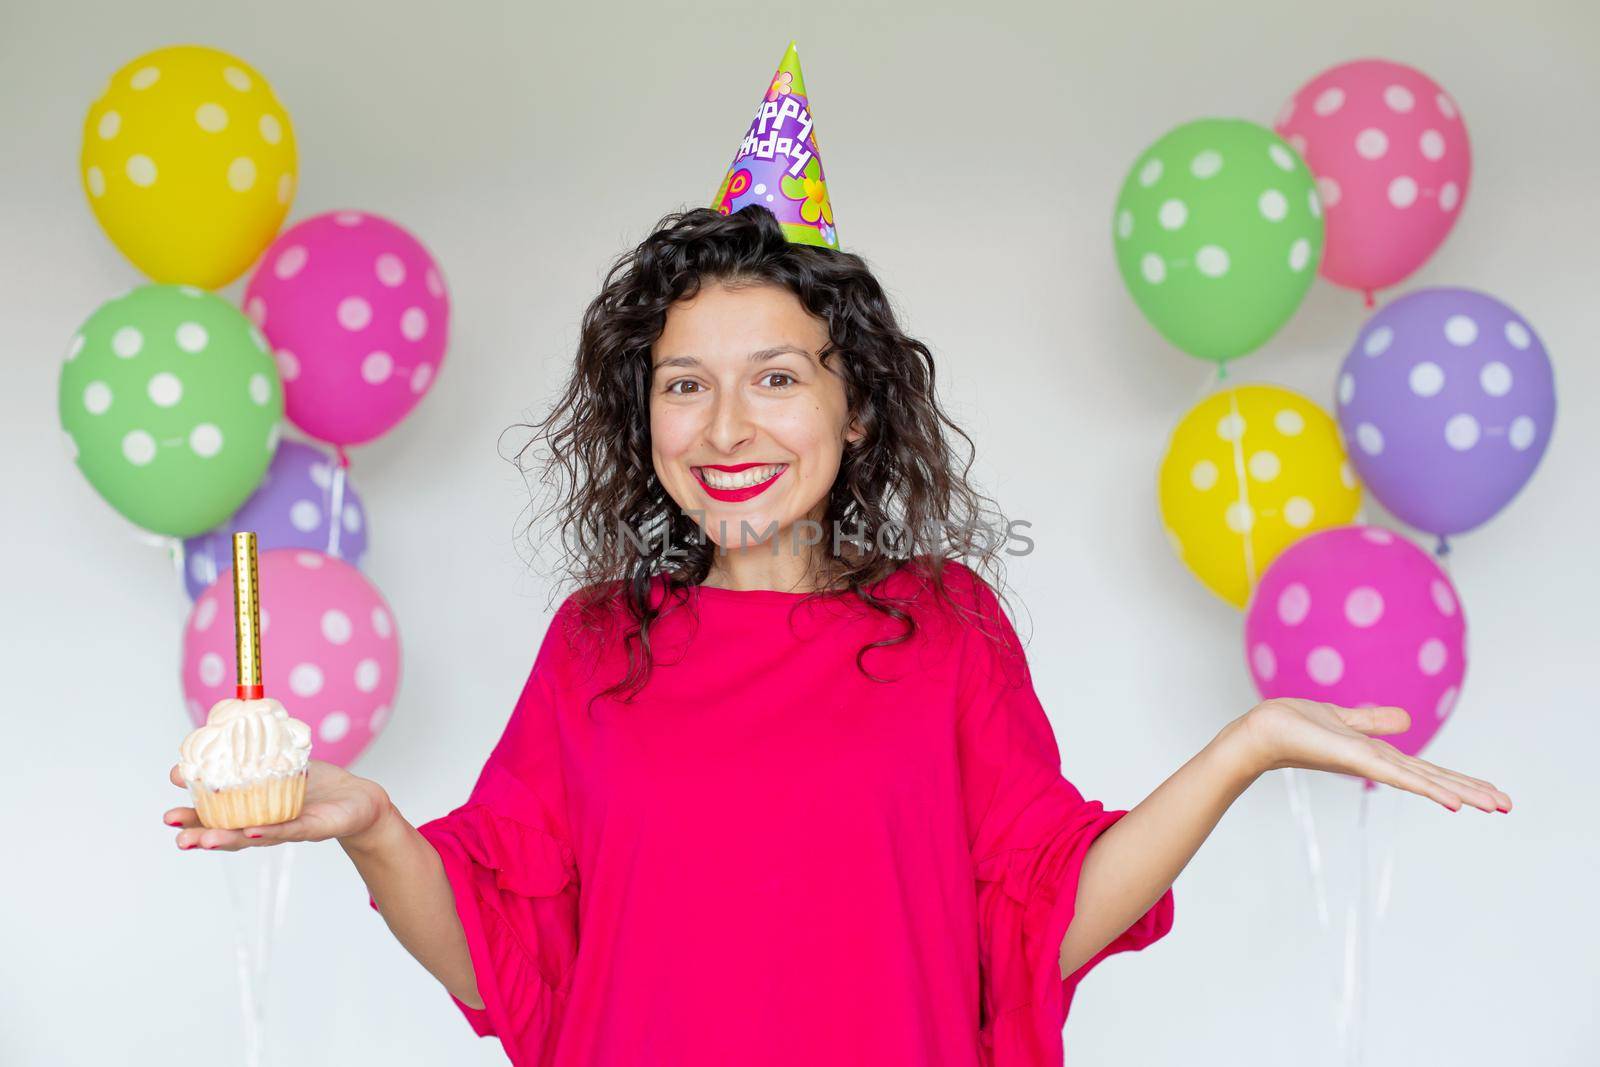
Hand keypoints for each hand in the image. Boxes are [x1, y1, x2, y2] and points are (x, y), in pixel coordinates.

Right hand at [164, 759, 392, 850]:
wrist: (356, 800)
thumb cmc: (315, 784)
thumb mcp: (283, 760)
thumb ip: (257, 745)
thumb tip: (233, 712)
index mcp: (250, 810)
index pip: (213, 811)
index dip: (192, 801)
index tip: (173, 780)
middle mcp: (261, 824)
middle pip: (223, 832)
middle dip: (196, 833)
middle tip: (172, 827)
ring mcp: (284, 829)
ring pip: (248, 837)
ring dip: (223, 838)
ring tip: (200, 839)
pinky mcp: (310, 829)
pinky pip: (287, 831)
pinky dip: (268, 832)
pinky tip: (250, 832)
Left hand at [1234, 699, 1511, 813]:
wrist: (1261, 731)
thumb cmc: (1294, 726)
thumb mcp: (1343, 719)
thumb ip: (1373, 722)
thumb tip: (1407, 719)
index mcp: (1378, 755)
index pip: (1427, 770)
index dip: (1459, 781)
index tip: (1493, 794)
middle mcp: (1377, 763)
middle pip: (1433, 779)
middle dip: (1473, 791)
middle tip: (1510, 807)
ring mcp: (1368, 764)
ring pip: (1423, 780)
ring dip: (1461, 792)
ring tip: (1495, 806)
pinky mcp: (1355, 759)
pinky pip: (1397, 774)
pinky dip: (1426, 788)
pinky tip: (1452, 801)